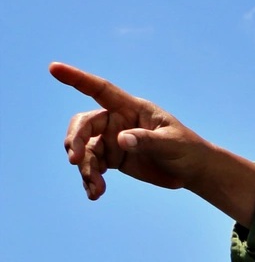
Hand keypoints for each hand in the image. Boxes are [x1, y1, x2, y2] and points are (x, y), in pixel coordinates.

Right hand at [50, 63, 254, 222]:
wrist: (193, 171)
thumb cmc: (188, 149)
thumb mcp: (173, 143)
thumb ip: (148, 140)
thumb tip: (120, 139)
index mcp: (131, 108)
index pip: (101, 90)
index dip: (77, 79)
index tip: (54, 68)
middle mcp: (116, 121)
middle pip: (84, 125)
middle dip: (76, 140)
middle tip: (76, 161)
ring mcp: (111, 140)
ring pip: (85, 150)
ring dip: (85, 168)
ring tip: (95, 188)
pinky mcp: (112, 159)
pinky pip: (92, 167)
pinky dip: (91, 179)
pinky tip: (95, 193)